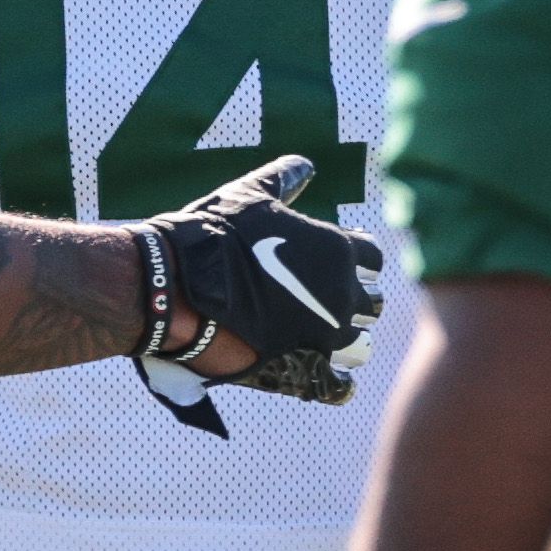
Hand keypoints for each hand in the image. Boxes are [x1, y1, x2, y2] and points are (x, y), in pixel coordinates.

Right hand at [143, 155, 385, 403]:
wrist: (177, 287)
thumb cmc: (214, 235)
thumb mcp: (250, 195)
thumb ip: (284, 178)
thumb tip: (305, 164)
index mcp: (337, 249)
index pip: (372, 258)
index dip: (352, 261)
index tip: (329, 264)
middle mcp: (343, 293)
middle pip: (370, 303)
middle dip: (350, 302)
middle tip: (318, 301)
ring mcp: (327, 335)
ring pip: (360, 345)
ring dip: (343, 342)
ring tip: (313, 338)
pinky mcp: (306, 370)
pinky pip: (340, 386)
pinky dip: (335, 384)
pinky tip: (318, 375)